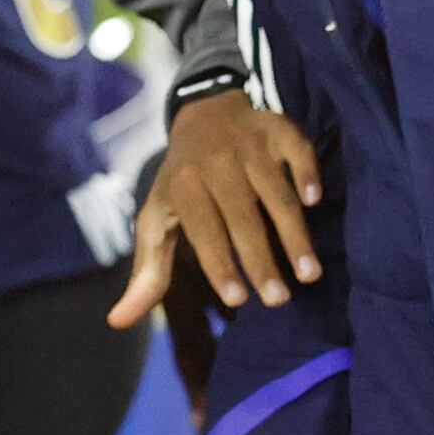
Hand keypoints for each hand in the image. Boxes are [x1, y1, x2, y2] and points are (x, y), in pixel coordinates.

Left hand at [114, 87, 323, 317]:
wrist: (202, 114)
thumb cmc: (182, 182)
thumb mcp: (158, 219)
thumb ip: (148, 270)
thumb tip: (118, 321)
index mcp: (183, 184)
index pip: (203, 228)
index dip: (219, 262)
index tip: (237, 300)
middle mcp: (216, 162)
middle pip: (242, 215)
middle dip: (260, 259)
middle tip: (278, 300)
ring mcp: (250, 143)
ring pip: (276, 191)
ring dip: (294, 233)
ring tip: (309, 274)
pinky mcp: (278, 129)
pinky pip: (297, 150)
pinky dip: (307, 173)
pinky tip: (315, 201)